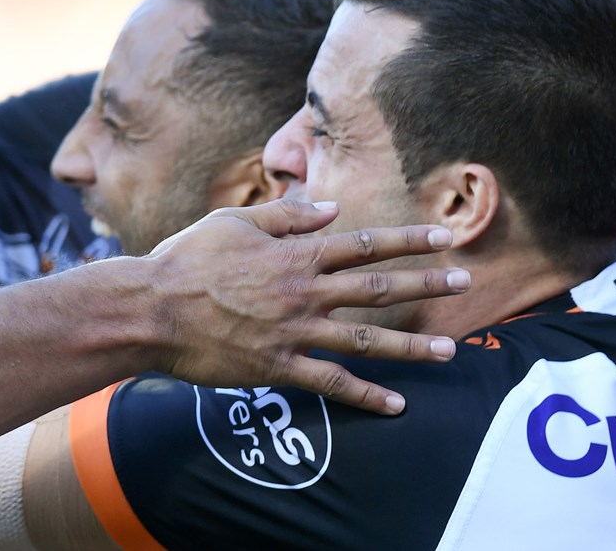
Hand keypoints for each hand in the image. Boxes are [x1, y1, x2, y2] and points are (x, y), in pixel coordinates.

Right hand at [146, 199, 469, 415]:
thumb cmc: (186, 260)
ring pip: (366, 339)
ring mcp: (293, 332)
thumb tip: (331, 210)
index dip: (408, 240)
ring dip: (412, 346)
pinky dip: (366, 395)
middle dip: (426, 285)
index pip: (365, 243)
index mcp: (295, 254)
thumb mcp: (234, 222)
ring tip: (449, 351)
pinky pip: (331, 384)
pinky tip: (397, 404)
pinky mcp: (277, 367)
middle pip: (378, 288)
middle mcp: (303, 291)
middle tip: (465, 282)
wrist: (150, 309)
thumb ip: (286, 217)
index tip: (443, 236)